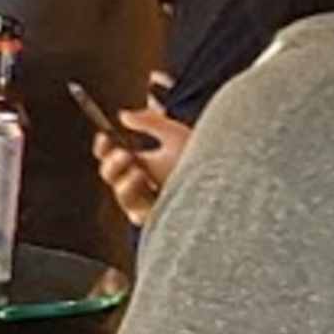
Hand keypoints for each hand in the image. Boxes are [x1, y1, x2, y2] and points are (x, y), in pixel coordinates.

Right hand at [92, 79, 191, 227]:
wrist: (229, 177)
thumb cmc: (205, 156)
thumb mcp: (175, 133)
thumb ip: (149, 121)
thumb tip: (123, 115)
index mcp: (139, 163)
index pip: (111, 157)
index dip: (104, 147)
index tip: (105, 137)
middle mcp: (140, 184)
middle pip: (111, 177)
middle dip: (112, 165)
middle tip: (123, 155)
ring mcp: (148, 202)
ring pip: (122, 197)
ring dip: (124, 184)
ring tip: (138, 173)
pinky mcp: (159, 218)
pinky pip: (138, 214)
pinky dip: (139, 201)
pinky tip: (148, 188)